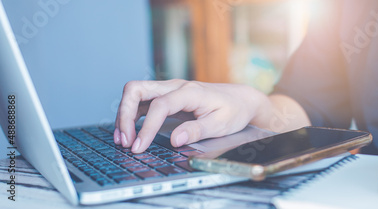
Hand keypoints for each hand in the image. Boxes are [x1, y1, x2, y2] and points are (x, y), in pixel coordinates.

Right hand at [114, 79, 269, 152]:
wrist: (241, 100)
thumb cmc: (233, 111)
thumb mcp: (221, 124)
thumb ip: (197, 130)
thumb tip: (175, 140)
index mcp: (190, 92)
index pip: (159, 106)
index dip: (146, 127)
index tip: (139, 147)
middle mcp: (176, 87)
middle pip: (137, 89)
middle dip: (124, 114)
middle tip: (125, 140)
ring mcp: (170, 90)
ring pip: (136, 93)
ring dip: (125, 115)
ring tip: (123, 140)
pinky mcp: (168, 98)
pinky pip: (143, 102)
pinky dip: (132, 116)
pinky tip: (130, 133)